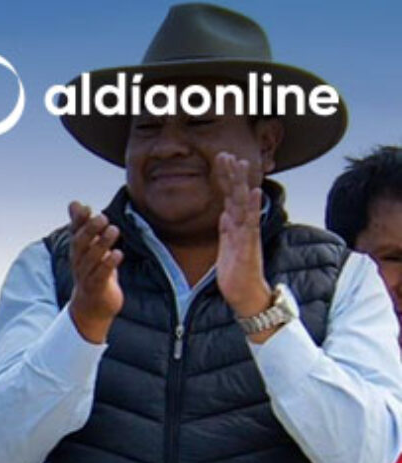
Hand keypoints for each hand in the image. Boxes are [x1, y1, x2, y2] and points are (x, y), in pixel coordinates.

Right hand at [65, 200, 123, 343]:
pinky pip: (101, 275)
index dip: (78, 221)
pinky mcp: (97, 288)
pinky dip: (109, 264)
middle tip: (103, 217)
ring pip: (91, 259)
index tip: (86, 208)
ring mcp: (86, 276)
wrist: (91, 308)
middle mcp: (78, 262)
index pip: (75, 233)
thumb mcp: (88, 248)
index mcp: (77, 251)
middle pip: (80, 245)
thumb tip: (74, 203)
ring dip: (101, 244)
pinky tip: (118, 253)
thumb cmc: (92, 273)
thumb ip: (82, 225)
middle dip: (90, 230)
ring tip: (114, 230)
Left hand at [214, 152, 273, 323]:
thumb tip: (225, 213)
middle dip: (231, 174)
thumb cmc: (237, 272)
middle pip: (237, 194)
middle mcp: (243, 226)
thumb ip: (227, 229)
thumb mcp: (226, 246)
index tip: (221, 159)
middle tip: (224, 153)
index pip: (230, 197)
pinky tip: (255, 192)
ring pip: (244, 203)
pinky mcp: (249, 245)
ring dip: (241, 183)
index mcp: (235, 225)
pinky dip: (254, 207)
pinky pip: (251, 223)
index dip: (226, 178)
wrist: (244, 295)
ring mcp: (247, 234)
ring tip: (240, 163)